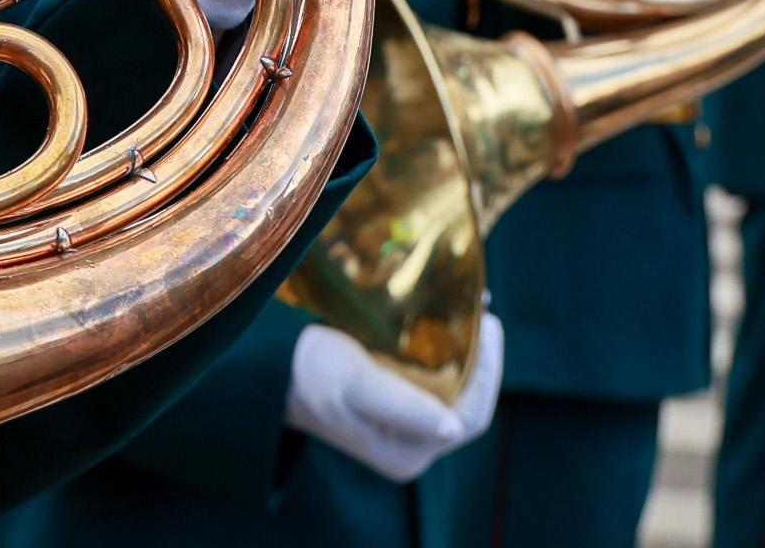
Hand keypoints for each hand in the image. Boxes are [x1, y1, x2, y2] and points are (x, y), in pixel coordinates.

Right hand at [284, 320, 502, 482]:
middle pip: (467, 402)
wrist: (276, 366)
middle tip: (480, 312)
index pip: (472, 415)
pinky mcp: (398, 408)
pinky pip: (437, 381)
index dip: (488, 371)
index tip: (488, 322)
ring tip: (469, 311)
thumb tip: (453, 427)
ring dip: (465, 352)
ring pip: (455, 390)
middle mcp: (413, 447)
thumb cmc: (313, 372)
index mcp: (408, 453)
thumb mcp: (358, 384)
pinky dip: (446, 352)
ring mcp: (406, 429)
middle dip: (480, 358)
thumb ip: (404, 407)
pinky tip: (446, 321)